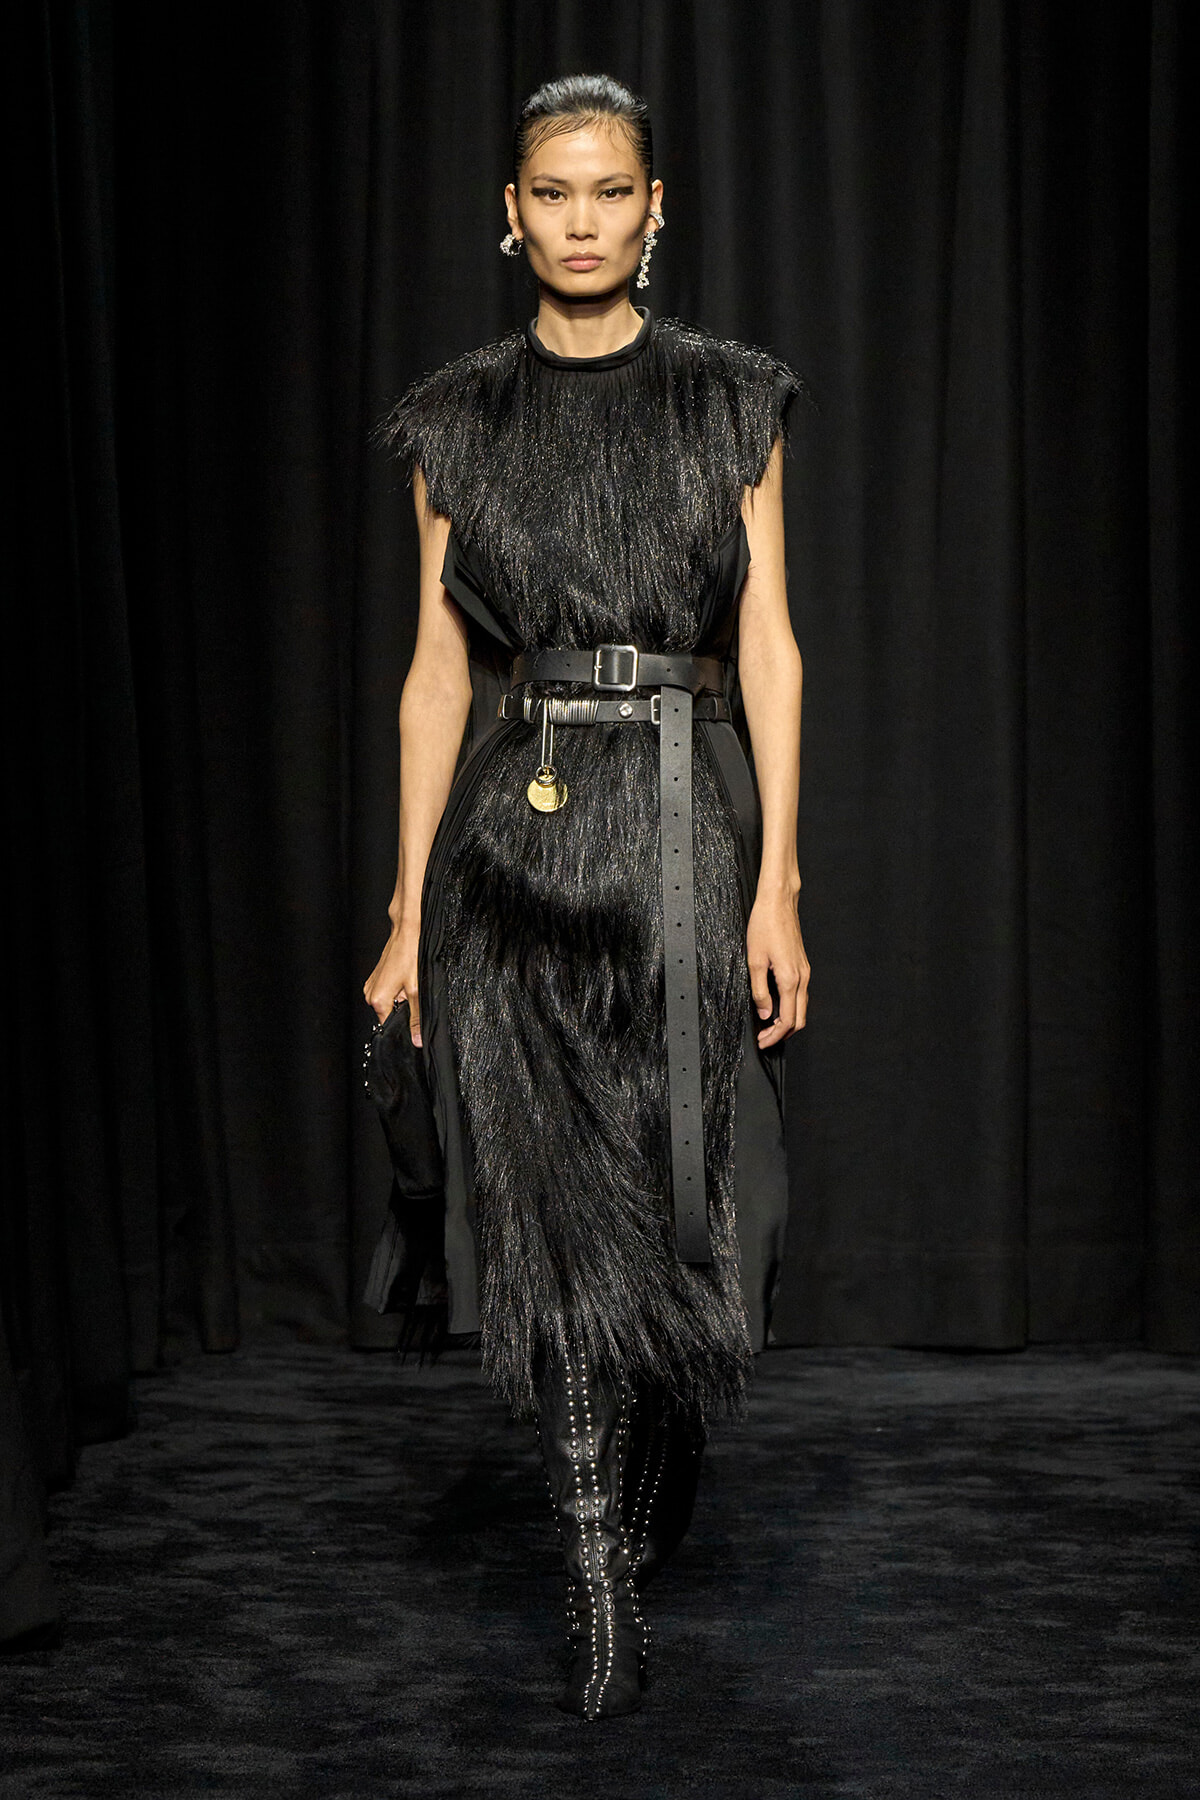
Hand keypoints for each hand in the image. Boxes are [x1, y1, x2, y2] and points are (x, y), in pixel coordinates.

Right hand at [363, 924, 421, 1044]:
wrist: (406, 933)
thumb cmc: (410, 956)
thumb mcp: (417, 990)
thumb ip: (416, 1018)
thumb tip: (417, 1039)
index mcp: (378, 1001)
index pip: (390, 1026)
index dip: (404, 1026)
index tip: (414, 1020)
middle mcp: (370, 994)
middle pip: (390, 1014)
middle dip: (404, 1009)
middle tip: (414, 995)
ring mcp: (371, 985)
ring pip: (390, 1003)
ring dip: (401, 999)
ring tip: (409, 984)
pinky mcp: (376, 979)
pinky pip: (388, 992)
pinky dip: (398, 990)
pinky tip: (405, 979)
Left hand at [746, 884, 809, 1048]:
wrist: (779, 902)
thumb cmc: (765, 925)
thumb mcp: (754, 961)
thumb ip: (759, 991)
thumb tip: (764, 1013)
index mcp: (790, 979)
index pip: (788, 1020)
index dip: (775, 1035)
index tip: (763, 1042)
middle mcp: (802, 977)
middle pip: (799, 1018)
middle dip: (783, 1033)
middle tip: (765, 1039)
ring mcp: (805, 971)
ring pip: (801, 1007)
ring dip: (787, 1021)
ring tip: (768, 1026)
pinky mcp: (802, 965)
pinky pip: (800, 995)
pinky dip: (790, 1007)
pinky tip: (776, 1007)